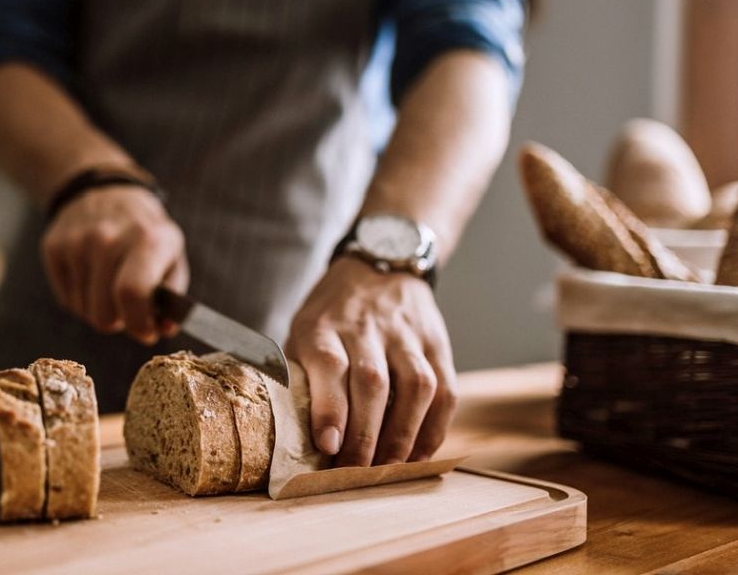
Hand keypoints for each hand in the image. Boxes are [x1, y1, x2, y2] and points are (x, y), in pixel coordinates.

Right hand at [41, 186, 188, 343]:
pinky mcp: (54, 247)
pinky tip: (91, 274)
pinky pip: (67, 300)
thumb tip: (163, 330)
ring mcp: (76, 242)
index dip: (138, 323)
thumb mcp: (172, 254)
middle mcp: (107, 238)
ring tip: (109, 283)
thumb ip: (172, 297)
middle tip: (127, 304)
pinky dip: (81, 297)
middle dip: (119, 321)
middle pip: (104, 314)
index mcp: (146, 240)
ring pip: (84, 311)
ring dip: (99, 307)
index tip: (146, 330)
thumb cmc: (146, 234)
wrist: (107, 192)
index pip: (132, 294)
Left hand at [285, 257, 456, 465]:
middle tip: (356, 473)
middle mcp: (366, 326)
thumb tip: (292, 434)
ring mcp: (406, 332)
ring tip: (390, 468)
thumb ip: (301, 374)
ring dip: (404, 435)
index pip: (330, 366)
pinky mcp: (437, 341)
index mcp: (324, 324)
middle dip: (366, 436)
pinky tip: (420, 452)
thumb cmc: (331, 312)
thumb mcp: (303, 329)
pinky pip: (445, 388)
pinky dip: (435, 426)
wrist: (380, 263)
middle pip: (373, 383)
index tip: (328, 445)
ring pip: (415, 386)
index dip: (330, 408)